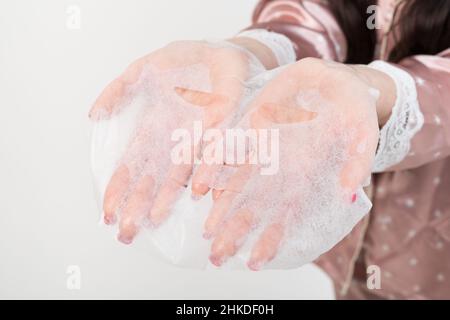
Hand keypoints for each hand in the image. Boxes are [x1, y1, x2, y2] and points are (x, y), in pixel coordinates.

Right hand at [89, 40, 264, 243]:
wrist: (219, 52)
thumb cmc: (183, 63)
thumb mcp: (142, 73)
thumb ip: (118, 91)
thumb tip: (92, 116)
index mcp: (156, 130)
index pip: (133, 165)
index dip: (119, 189)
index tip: (108, 213)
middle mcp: (176, 140)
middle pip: (154, 177)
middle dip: (139, 204)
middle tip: (127, 232)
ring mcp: (199, 135)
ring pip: (182, 172)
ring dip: (168, 196)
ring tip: (155, 218)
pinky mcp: (223, 120)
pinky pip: (215, 148)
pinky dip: (207, 168)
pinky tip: (199, 189)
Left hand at [200, 58, 379, 268]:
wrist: (332, 80)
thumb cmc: (350, 108)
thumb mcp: (362, 131)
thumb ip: (358, 160)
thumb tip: (350, 191)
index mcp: (305, 176)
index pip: (286, 214)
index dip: (271, 238)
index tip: (256, 260)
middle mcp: (280, 168)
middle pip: (255, 205)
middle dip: (237, 231)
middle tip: (218, 257)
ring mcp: (263, 150)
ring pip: (238, 182)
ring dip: (222, 207)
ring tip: (207, 231)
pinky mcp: (251, 126)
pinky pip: (229, 148)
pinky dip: (215, 166)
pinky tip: (203, 185)